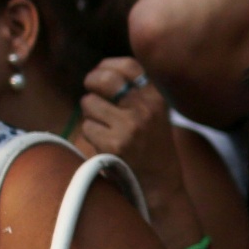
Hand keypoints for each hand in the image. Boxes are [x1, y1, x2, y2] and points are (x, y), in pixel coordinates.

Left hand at [73, 58, 186, 196]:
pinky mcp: (114, 144)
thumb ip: (135, 91)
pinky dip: (91, 135)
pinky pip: (87, 128)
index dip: (107, 66)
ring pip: (90, 103)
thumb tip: (100, 71)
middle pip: (104, 79)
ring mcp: (129, 126)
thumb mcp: (154, 113)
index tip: (100, 74)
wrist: (161, 183)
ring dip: (91, 115)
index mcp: (157, 97)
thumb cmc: (152, 145)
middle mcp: (145, 108)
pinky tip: (106, 144)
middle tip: (91, 92)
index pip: (127, 66)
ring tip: (106, 127)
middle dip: (91, 83)